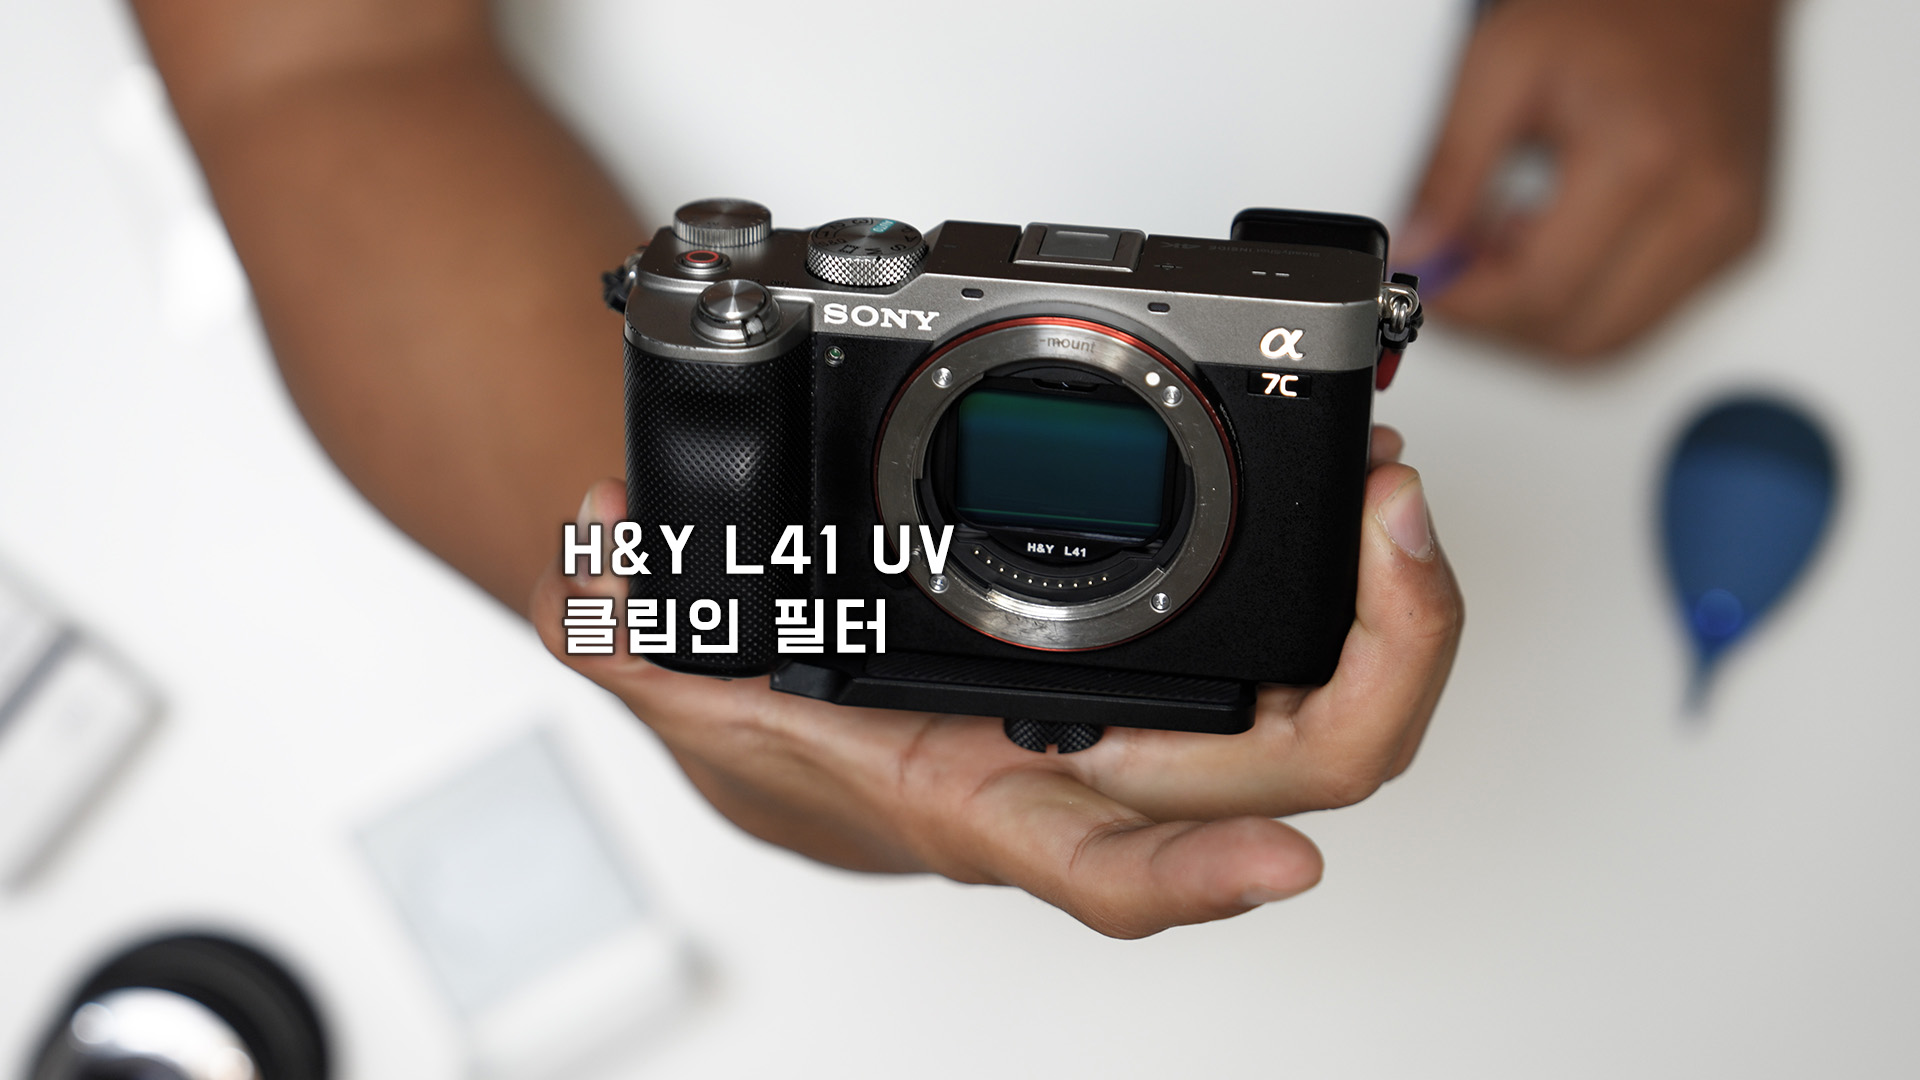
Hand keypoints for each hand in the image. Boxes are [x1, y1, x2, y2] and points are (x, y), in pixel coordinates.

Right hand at [530, 427, 1460, 937]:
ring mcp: (1145, 732)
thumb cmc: (779, 727)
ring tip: (1397, 493)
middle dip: (1378, 663)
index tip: (1284, 859)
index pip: (1105, 865)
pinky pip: (1293, 664)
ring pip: (1321, 725)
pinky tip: (1356, 515)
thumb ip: (633, 627)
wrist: (808, 731)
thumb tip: (604, 557)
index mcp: (989, 801)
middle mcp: (1094, 779)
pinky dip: (1345, 596)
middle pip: (1290, 778)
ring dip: (1388, 626)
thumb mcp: (690, 679)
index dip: (1199, 878)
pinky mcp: (1163, 677)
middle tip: (1395, 525)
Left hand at [1400, 0, 1781, 357]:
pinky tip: (1558, 241)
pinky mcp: (1741, 239)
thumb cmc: (1620, 2)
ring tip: (1509, 242)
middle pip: (1579, 336)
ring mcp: (1732, 230)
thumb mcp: (1501, 67)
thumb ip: (1451, 171)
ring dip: (1546, 313)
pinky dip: (1589, 297)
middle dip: (1503, 319)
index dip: (1467, 305)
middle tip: (1458, 267)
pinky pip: (1646, 312)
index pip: (1539, 294)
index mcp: (1644, 162)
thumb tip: (1419, 250)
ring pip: (1613, 339)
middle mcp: (1705, 208)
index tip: (1427, 283)